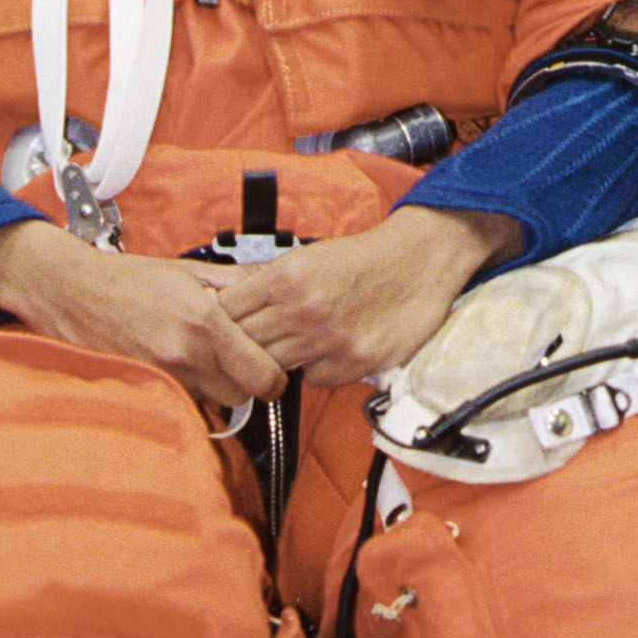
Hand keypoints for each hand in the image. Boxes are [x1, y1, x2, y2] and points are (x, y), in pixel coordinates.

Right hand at [0, 222, 287, 408]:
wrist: (72, 292)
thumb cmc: (130, 278)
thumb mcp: (191, 270)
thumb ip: (238, 283)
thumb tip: (273, 284)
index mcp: (205, 322)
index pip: (262, 377)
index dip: (273, 375)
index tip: (270, 365)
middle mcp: (185, 355)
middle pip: (241, 396)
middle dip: (245, 380)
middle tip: (236, 357)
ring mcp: (162, 378)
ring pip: (212, 403)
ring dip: (215, 386)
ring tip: (201, 355)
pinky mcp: (143, 391)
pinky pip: (182, 402)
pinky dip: (187, 390)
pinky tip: (178, 364)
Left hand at [216, 205, 521, 387]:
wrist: (417, 261)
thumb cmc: (361, 258)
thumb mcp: (309, 257)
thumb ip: (267, 282)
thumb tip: (224, 299)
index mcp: (286, 276)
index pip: (226, 312)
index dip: (219, 322)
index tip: (221, 327)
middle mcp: (302, 309)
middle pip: (244, 344)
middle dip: (243, 346)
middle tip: (252, 343)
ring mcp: (327, 340)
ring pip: (273, 367)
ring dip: (278, 360)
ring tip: (293, 344)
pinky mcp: (351, 364)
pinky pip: (312, 380)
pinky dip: (314, 370)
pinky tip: (326, 351)